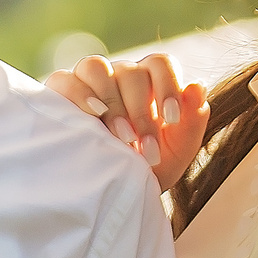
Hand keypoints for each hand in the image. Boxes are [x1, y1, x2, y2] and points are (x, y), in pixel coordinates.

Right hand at [46, 50, 210, 189]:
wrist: (109, 194)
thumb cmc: (145, 170)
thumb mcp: (176, 153)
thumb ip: (192, 121)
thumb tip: (198, 85)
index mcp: (149, 82)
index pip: (159, 63)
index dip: (168, 86)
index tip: (171, 119)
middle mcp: (118, 76)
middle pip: (130, 71)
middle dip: (140, 113)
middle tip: (146, 149)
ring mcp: (87, 82)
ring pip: (96, 66)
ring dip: (111, 102)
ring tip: (121, 137)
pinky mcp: (60, 94)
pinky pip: (64, 79)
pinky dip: (78, 94)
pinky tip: (92, 116)